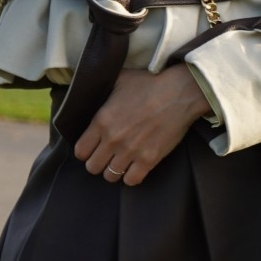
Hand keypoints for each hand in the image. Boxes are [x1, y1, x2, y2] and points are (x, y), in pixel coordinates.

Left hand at [73, 66, 211, 186]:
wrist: (180, 92)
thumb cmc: (150, 83)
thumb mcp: (119, 79)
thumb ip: (102, 87)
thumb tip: (93, 85)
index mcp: (101, 121)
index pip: (80, 151)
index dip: (84, 152)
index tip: (92, 148)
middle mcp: (113, 139)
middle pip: (93, 167)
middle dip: (97, 163)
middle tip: (106, 157)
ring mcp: (131, 151)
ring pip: (110, 176)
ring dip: (114, 171)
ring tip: (120, 162)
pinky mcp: (149, 159)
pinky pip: (132, 180)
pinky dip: (131, 177)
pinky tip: (134, 167)